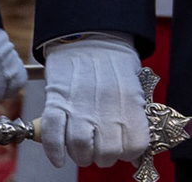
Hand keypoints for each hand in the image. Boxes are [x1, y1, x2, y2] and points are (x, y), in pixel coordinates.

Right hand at [39, 34, 148, 169]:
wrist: (89, 34)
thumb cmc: (114, 61)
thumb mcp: (135, 86)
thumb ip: (137, 119)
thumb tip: (138, 154)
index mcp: (129, 100)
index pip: (134, 146)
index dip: (130, 152)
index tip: (125, 148)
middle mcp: (105, 104)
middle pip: (107, 152)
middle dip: (105, 157)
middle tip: (102, 149)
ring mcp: (78, 103)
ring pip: (80, 147)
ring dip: (82, 156)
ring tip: (84, 150)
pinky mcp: (56, 100)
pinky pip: (53, 134)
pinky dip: (55, 151)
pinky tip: (60, 158)